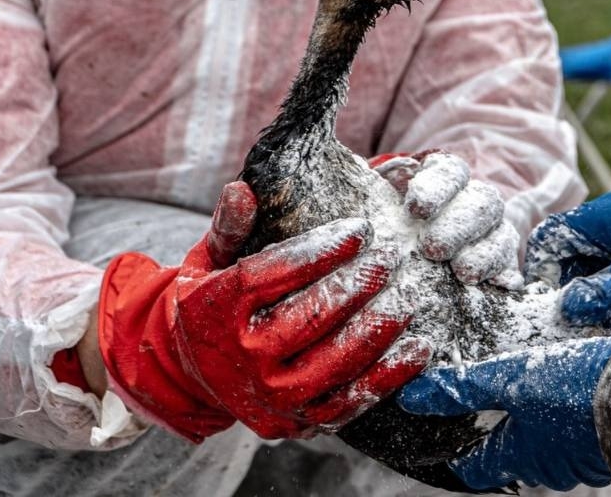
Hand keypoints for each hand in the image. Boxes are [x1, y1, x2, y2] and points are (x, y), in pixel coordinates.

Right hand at [97, 181, 431, 440]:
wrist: (192, 377)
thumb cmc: (212, 304)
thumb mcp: (208, 261)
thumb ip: (229, 226)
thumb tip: (244, 188)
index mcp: (219, 310)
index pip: (272, 274)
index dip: (320, 250)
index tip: (360, 228)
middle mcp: (244, 358)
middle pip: (310, 317)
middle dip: (358, 284)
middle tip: (391, 258)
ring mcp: (272, 396)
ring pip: (336, 361)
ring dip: (380, 326)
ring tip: (409, 295)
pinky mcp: (298, 422)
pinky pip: (351, 401)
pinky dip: (390, 375)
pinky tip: (418, 345)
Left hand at [371, 151, 519, 285]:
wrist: (403, 257)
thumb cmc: (383, 225)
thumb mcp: (370, 204)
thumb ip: (362, 192)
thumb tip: (342, 178)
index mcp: (443, 178)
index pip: (449, 172)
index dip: (436, 188)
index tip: (414, 208)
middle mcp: (473, 202)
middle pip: (482, 202)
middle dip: (458, 225)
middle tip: (431, 248)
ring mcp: (492, 233)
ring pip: (501, 234)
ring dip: (484, 253)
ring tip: (463, 273)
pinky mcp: (501, 265)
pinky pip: (511, 267)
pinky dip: (507, 275)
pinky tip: (502, 286)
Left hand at [397, 335, 610, 490]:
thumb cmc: (576, 387)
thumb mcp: (512, 377)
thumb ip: (465, 387)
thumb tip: (415, 397)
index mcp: (519, 456)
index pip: (474, 470)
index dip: (456, 452)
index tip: (443, 434)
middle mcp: (549, 467)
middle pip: (511, 456)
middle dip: (499, 430)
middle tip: (488, 397)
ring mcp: (581, 458)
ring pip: (546, 443)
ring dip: (535, 419)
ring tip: (530, 384)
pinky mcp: (605, 440)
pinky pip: (575, 433)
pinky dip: (565, 413)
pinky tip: (567, 386)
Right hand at [525, 190, 610, 326]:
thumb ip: (601, 294)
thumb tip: (563, 311)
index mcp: (606, 216)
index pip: (551, 237)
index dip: (541, 270)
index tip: (547, 305)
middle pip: (572, 263)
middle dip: (574, 298)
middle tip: (581, 330)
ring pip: (597, 280)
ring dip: (601, 309)